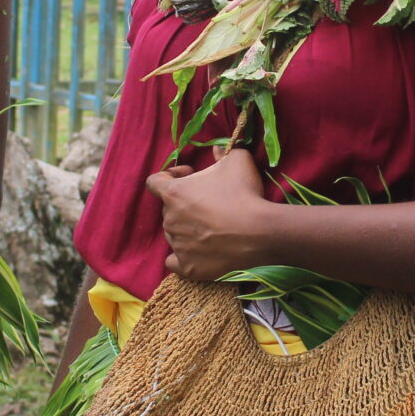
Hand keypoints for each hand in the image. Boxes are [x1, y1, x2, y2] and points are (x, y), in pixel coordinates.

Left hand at [147, 147, 278, 280]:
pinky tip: (195, 253)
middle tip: (208, 203)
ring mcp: (177, 245)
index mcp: (173, 193)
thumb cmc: (244, 194)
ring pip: (174, 234)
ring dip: (186, 229)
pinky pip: (174, 262)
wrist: (259, 233)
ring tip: (211, 228)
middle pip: (168, 209)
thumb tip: (217, 149)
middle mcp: (169, 219)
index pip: (154, 182)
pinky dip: (182, 257)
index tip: (190, 175)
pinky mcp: (187, 267)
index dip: (170, 175)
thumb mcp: (237, 160)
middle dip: (184, 203)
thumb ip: (223, 151)